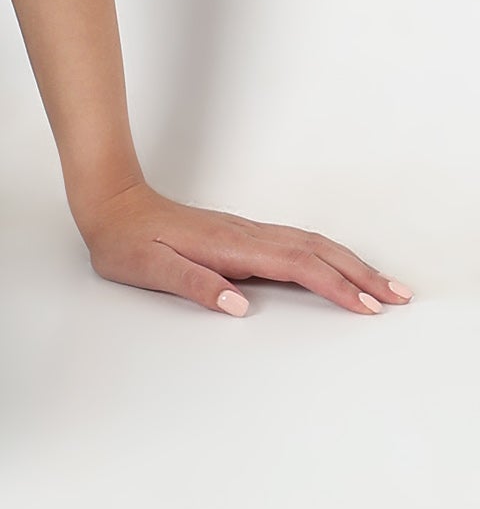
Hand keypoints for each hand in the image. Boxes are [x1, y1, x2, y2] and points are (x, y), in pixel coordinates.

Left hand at [74, 181, 414, 315]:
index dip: (333, 285)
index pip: (294, 265)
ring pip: (308, 244)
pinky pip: (294, 243)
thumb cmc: (125, 240)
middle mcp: (242, 235)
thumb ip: (194, 284)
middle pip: (314, 251)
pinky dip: (326, 255)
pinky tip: (336, 266)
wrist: (108, 202)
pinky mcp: (239, 235)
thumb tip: (238, 305)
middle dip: (359, 273)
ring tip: (383, 285)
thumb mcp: (150, 268)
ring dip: (348, 263)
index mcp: (227, 246)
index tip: (366, 306)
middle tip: (399, 296)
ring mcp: (243, 232)